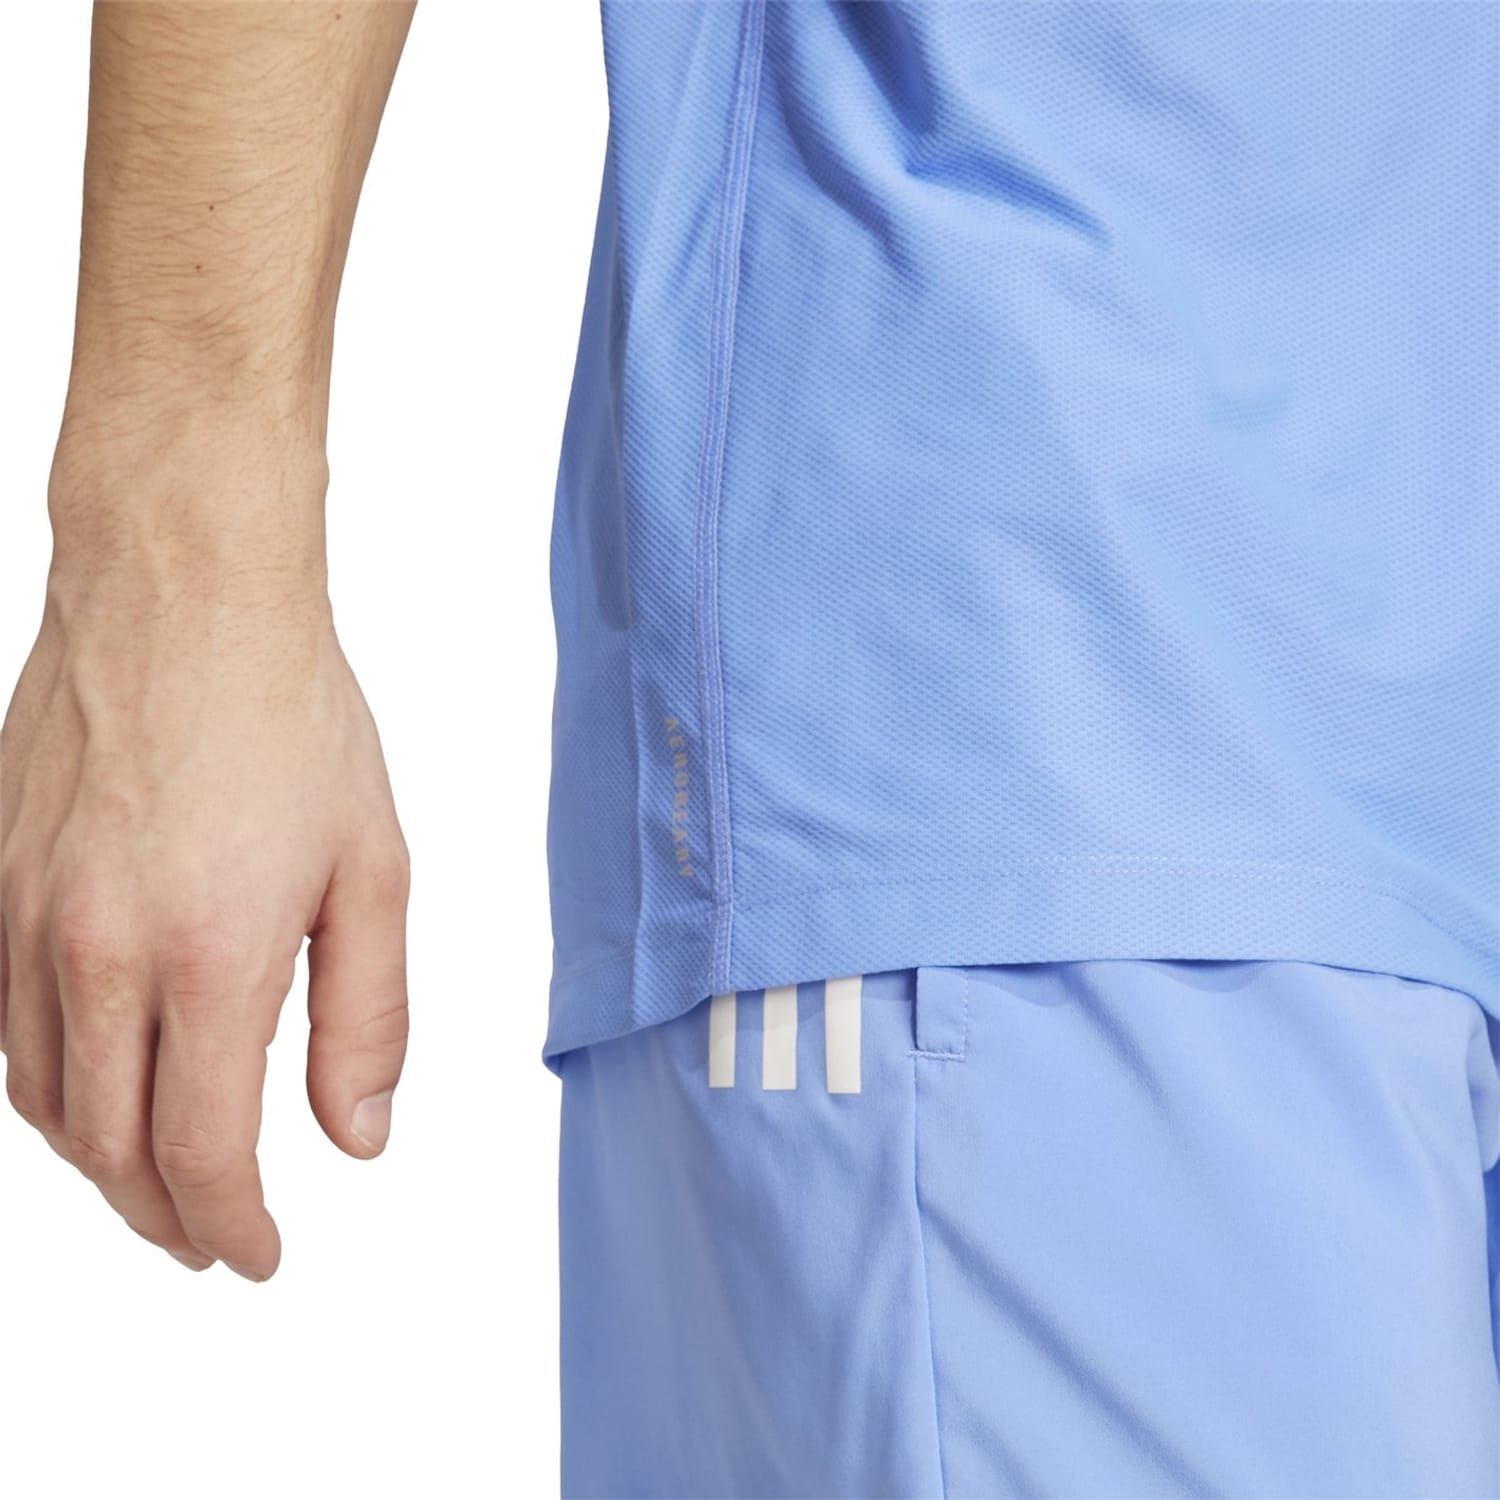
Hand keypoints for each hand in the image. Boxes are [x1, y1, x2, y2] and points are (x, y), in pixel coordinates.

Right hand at [0, 458, 409, 1280]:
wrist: (185, 597)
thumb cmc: (292, 719)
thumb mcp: (374, 870)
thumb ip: (366, 1018)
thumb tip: (355, 1138)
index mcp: (209, 955)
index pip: (203, 1154)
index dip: (234, 1227)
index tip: (261, 1257)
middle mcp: (98, 951)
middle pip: (113, 1149)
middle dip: (169, 1217)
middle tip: (217, 1239)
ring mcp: (26, 917)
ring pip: (44, 1104)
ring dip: (104, 1166)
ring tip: (163, 1185)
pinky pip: (4, 1029)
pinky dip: (51, 1092)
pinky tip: (96, 1091)